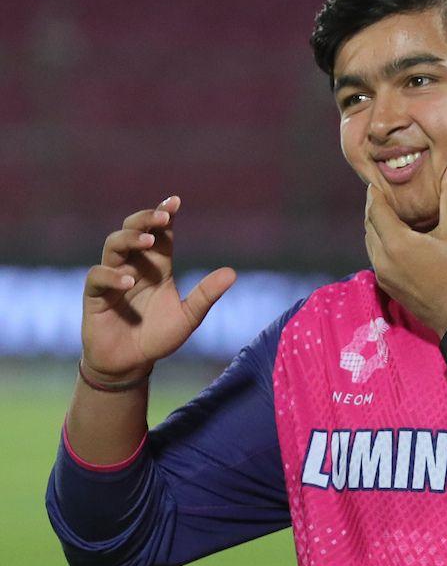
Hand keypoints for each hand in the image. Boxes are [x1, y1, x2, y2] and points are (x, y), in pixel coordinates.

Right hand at [80, 196, 235, 384]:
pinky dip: (111, 276)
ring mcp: (112, 279)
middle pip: (133, 230)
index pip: (161, 234)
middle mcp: (134, 267)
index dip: (165, 216)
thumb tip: (232, 273)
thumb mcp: (188, 317)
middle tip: (163, 216)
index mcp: (157, 267)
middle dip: (146, 219)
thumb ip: (206, 295)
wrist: (130, 364)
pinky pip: (97, 277)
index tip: (176, 201)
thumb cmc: (157, 337)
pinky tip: (128, 282)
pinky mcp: (95, 296)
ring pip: (113, 246)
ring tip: (149, 241)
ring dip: (130, 240)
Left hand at [364, 161, 446, 336]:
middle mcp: (382, 258)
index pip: (375, 209)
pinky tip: (398, 242)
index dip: (375, 193)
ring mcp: (383, 275)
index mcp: (396, 242)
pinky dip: (382, 244)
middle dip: (375, 209)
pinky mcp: (388, 286)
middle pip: (369, 225)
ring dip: (377, 227)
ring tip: (391, 215)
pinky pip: (377, 258)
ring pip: (371, 243)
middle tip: (384, 195)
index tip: (378, 181)